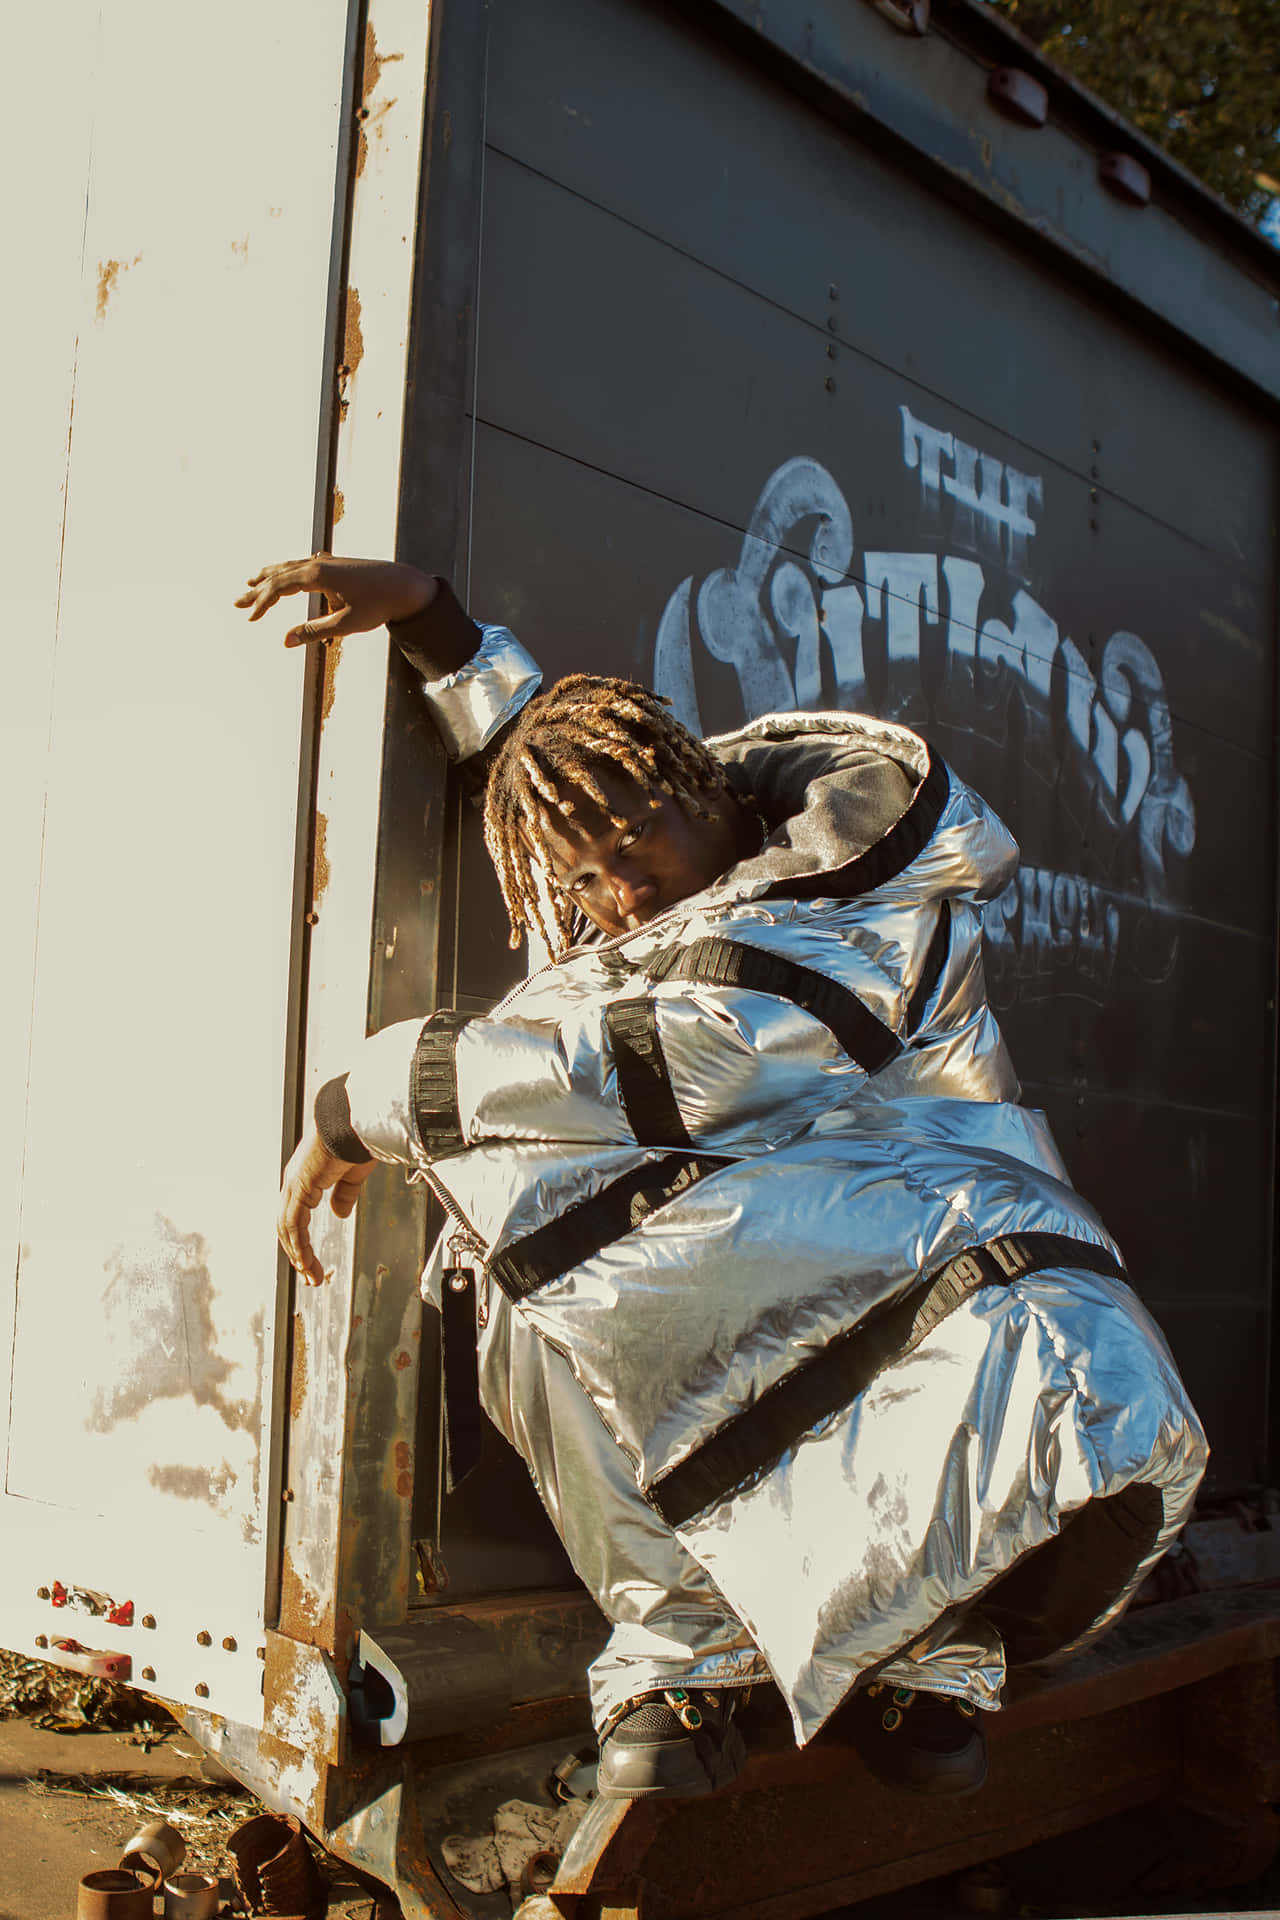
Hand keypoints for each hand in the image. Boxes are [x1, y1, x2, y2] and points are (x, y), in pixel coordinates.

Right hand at [236, 553, 436, 645]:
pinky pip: (304, 565)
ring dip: (270, 575)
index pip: (279, 588)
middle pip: (279, 574)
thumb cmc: (379, 605)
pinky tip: (288, 571)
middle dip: (258, 589)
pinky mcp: (336, 564)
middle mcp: (318, 563)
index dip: (262, 603)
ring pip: (291, 566)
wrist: (406, 586)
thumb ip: (314, 632)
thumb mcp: (345, 624)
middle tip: (238, 602)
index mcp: (317, 575)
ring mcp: (327, 561)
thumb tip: (286, 641)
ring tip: (253, 581)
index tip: (249, 618)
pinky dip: (289, 569)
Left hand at [278, 1125, 376, 1283]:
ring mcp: (293, 1185)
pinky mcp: (299, 1188)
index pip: (296, 1215)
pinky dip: (298, 1245)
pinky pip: (294, 1224)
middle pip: (287, 1225)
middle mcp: (294, 1182)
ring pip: (287, 1228)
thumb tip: (339, 1213)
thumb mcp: (352, 1174)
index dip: (301, 1239)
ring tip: (309, 1275)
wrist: (354, 1123)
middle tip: (308, 1274)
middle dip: (297, 1253)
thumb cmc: (355, 1140)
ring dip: (298, 1255)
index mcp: (305, 1177)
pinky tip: (305, 1261)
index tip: (310, 1259)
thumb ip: (344, 1193)